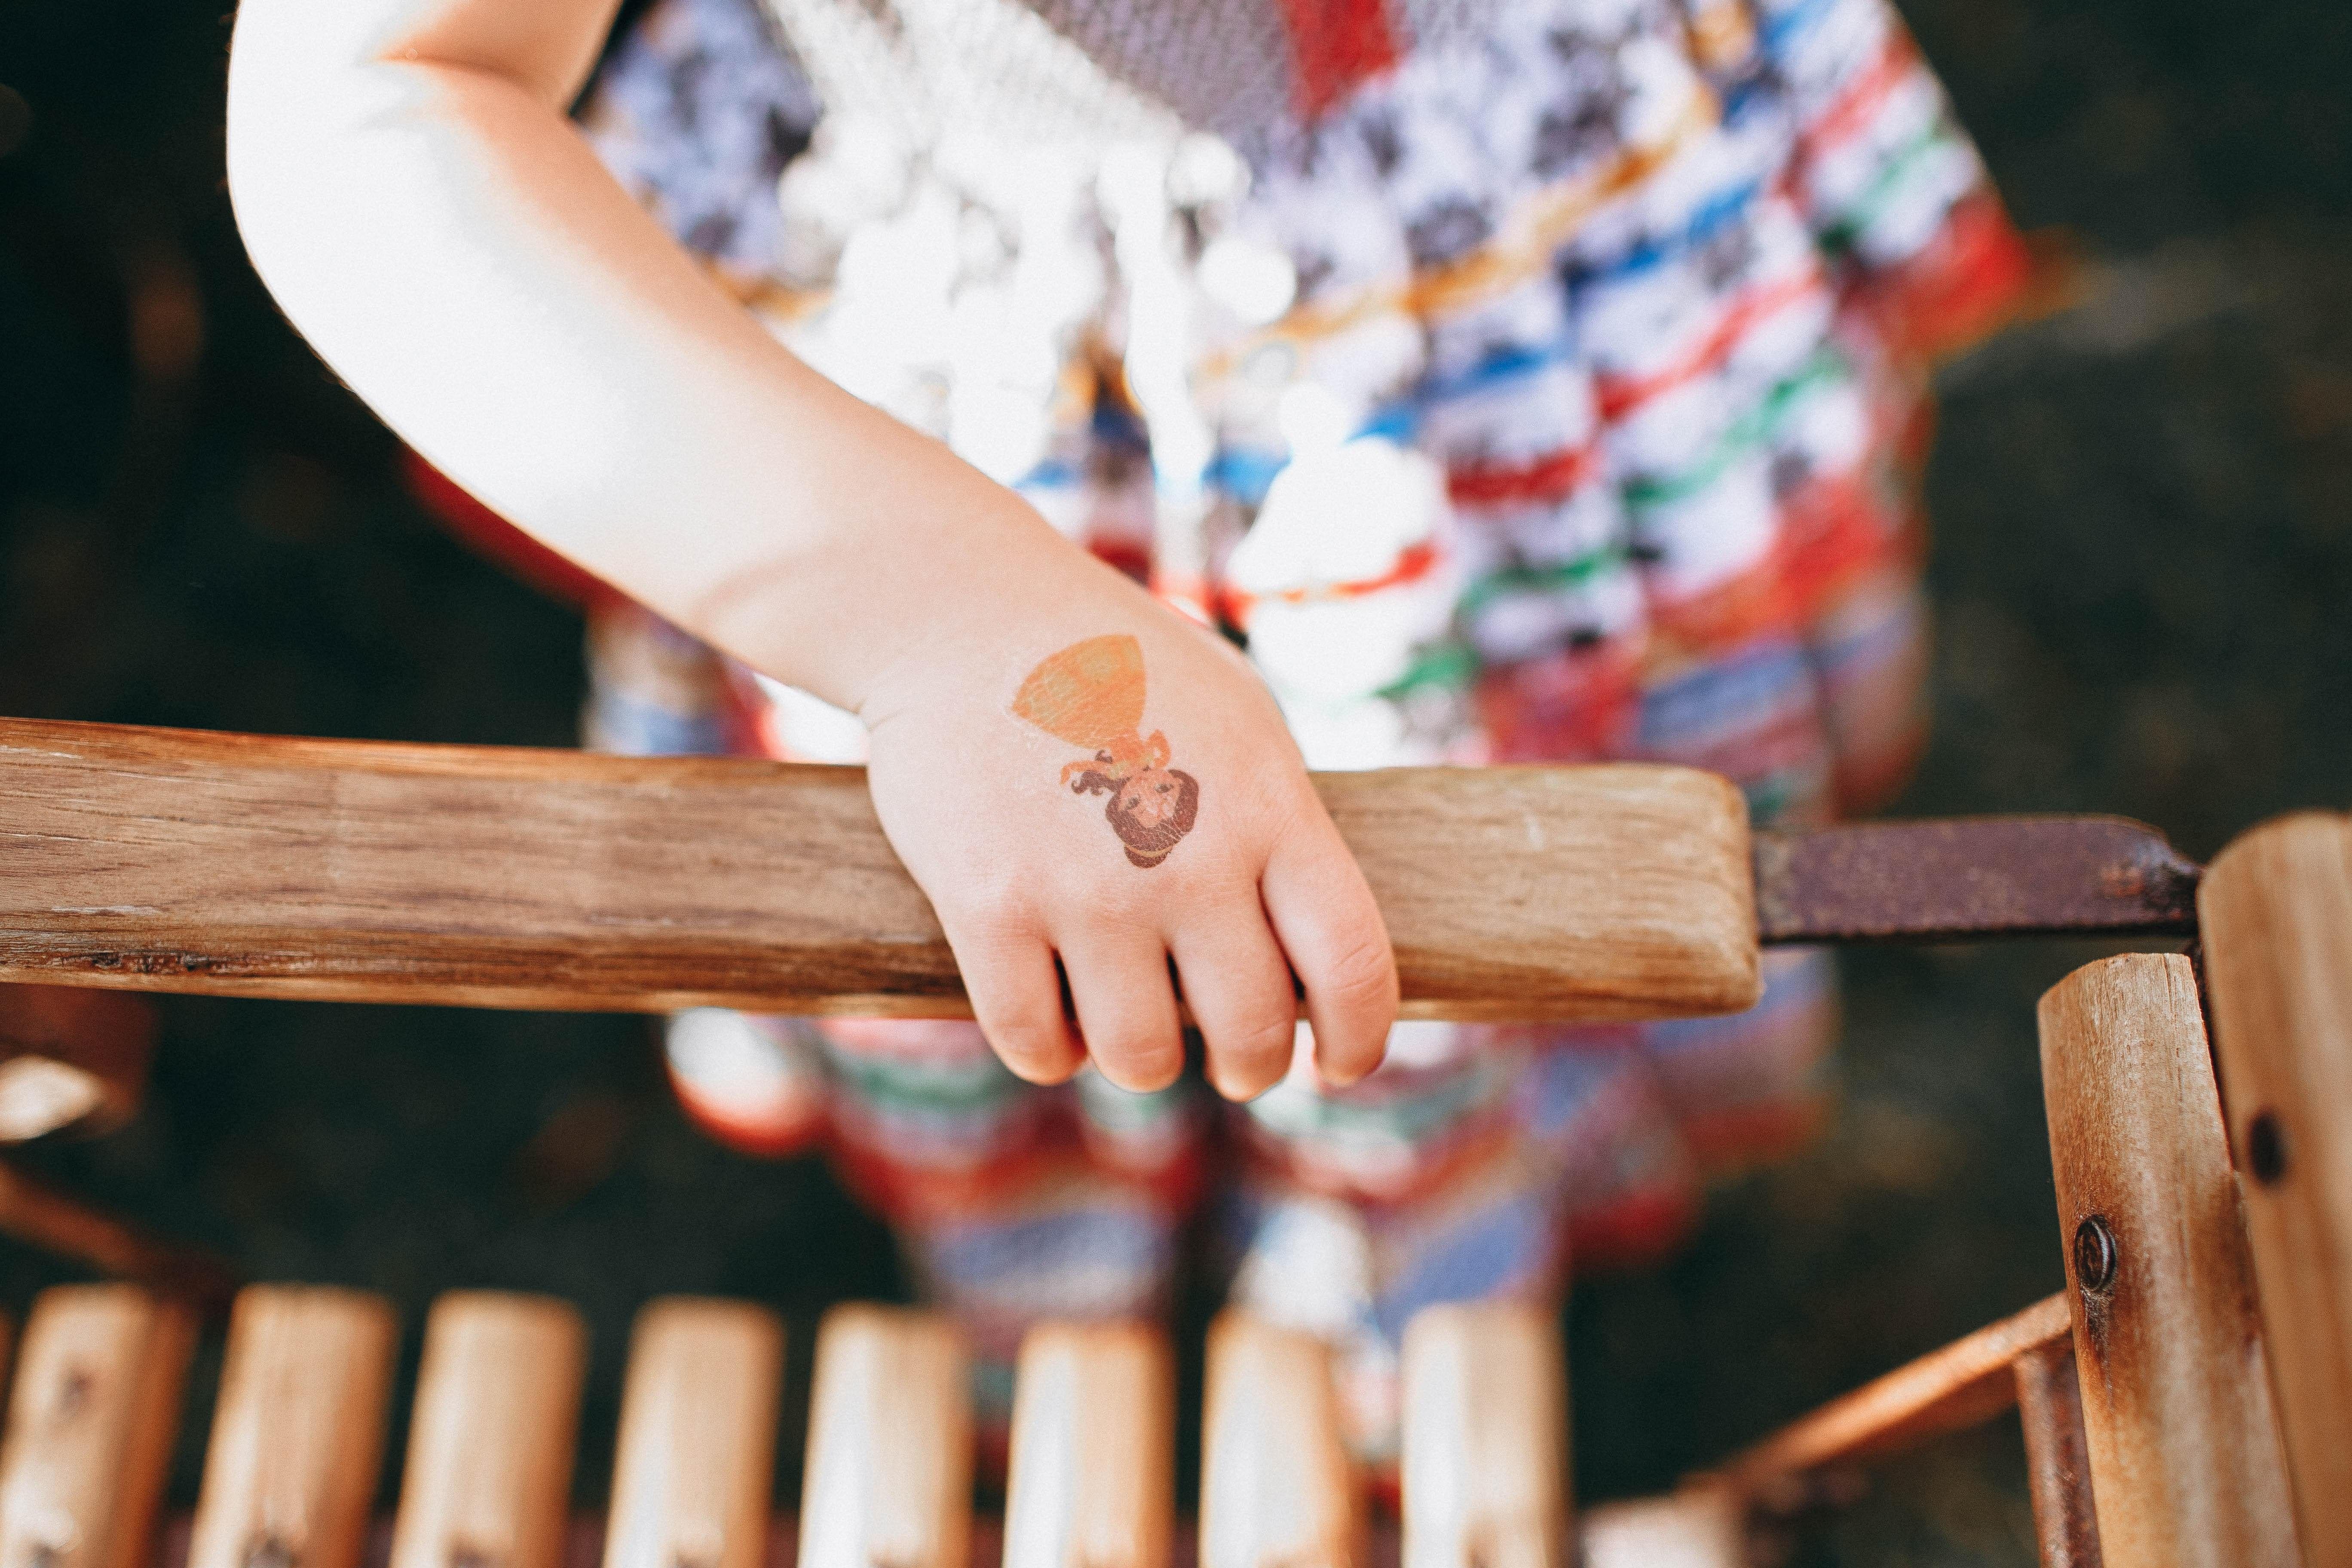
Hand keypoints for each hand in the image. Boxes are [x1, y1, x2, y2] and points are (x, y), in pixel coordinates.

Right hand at [859, 540, 1397, 1100]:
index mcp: (1268, 805)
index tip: (1341, 1065)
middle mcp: (1189, 855)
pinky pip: (1035, 1043)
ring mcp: (1087, 888)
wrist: (963, 611)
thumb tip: (1311, 944)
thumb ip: (1280, 824)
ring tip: (1130, 1024)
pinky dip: (1048, 1050)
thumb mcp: (1239, 716)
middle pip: (1251, 1032)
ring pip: (1140, 1057)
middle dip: (1249, 1066)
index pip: (1351, 963)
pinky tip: (1051, 1019)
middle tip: (1233, 1060)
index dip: (1360, 1039)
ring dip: (1141, 1059)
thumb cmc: (1114, 666)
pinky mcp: (989, 906)